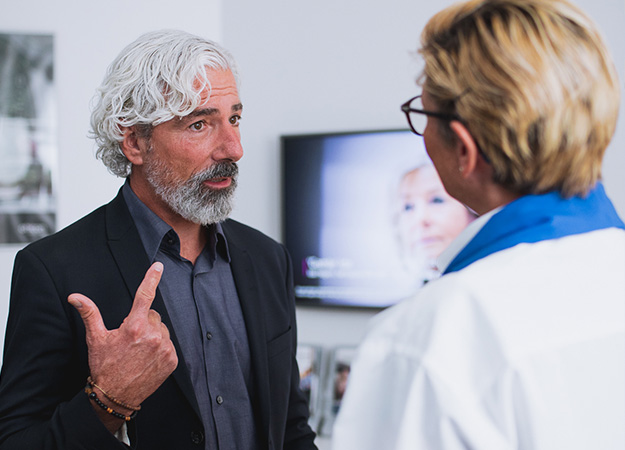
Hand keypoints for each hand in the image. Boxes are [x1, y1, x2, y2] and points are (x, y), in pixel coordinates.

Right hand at [68, 262, 177, 424]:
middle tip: (131, 338)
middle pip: (153, 315)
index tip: (158, 266)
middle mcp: (152, 335)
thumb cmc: (104, 366)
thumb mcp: (96, 338)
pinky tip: (148, 358)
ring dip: (153, 335)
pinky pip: (169, 344)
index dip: (151, 278)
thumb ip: (89, 313)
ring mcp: (164, 347)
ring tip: (139, 350)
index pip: (145, 295)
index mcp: (134, 326)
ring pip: (162, 330)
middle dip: (144, 322)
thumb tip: (75, 297)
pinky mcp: (172, 359)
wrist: (115, 396)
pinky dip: (160, 348)